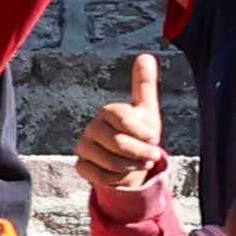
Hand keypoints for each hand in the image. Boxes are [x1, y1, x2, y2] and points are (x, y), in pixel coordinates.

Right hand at [75, 54, 169, 198]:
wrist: (130, 160)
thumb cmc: (140, 134)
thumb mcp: (146, 110)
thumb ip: (145, 85)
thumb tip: (145, 56)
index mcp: (108, 111)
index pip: (121, 117)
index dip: (140, 130)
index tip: (155, 138)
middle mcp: (92, 127)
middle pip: (116, 142)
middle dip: (139, 152)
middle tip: (154, 157)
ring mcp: (84, 147)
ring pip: (108, 161)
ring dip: (131, 167)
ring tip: (142, 165)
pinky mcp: (81, 165)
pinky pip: (97, 175)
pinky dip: (116, 179)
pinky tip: (126, 175)